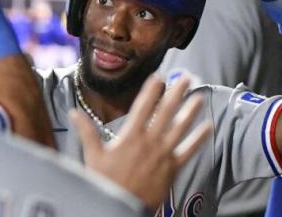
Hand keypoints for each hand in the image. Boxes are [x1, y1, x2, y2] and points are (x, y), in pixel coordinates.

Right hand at [71, 77, 211, 209]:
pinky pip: (189, 150)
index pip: (143, 107)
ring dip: (190, 111)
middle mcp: (149, 141)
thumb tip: (73, 113)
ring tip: (198, 96)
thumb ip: (86, 132)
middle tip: (185, 77)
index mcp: (130, 136)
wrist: (120, 208)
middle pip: (165, 112)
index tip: (158, 77)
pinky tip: (208, 127)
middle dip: (176, 93)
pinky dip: (199, 138)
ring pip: (180, 127)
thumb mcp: (93, 155)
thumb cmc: (105, 182)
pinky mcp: (173, 168)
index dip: (151, 90)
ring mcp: (163, 154)